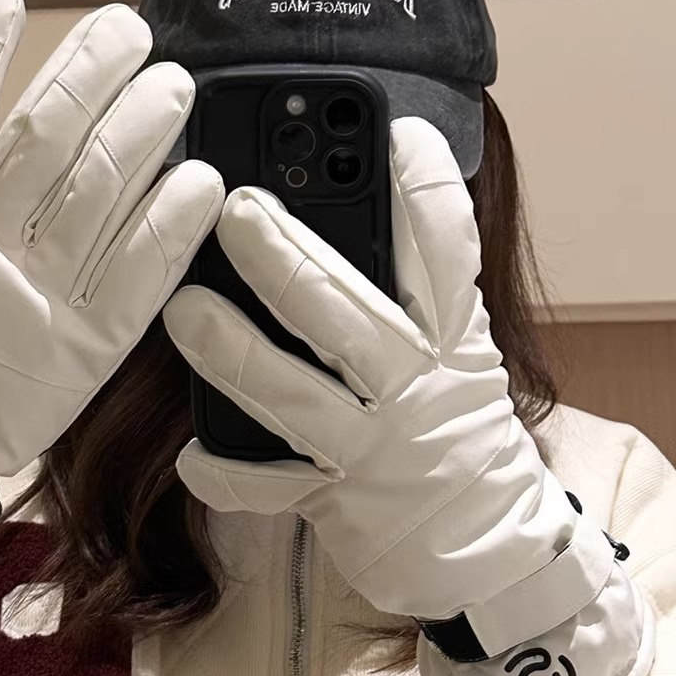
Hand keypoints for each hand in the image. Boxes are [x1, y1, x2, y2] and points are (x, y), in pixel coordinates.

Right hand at [0, 0, 223, 633]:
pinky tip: (201, 176)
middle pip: (42, 137)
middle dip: (90, 72)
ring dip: (144, 128)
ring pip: (103, 192)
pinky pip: (141, 273)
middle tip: (131, 29)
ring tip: (175, 83)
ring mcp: (36, 296)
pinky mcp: (86, 347)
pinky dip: (174, 222)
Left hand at [162, 117, 613, 655]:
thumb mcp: (456, 351)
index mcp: (449, 334)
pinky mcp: (337, 499)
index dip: (425, 186)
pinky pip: (268, 485)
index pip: (446, 248)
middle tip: (236, 207)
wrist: (490, 544)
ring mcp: (372, 444)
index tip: (396, 132)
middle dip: (285, 256)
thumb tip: (363, 200)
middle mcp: (414, 384)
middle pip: (345, 311)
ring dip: (233, 349)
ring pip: (293, 393)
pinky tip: (194, 451)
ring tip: (184, 307)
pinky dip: (227, 469)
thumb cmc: (454, 426)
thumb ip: (419, 291)